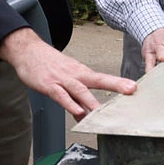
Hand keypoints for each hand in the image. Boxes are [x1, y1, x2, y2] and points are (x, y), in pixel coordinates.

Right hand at [0, 27, 136, 118]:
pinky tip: (78, 111)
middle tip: (131, 91)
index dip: (120, 83)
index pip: (104, 78)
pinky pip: (61, 96)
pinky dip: (70, 104)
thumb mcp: (67, 78)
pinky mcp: (49, 85)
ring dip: (93, 102)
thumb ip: (77, 97)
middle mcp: (76, 75)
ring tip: (104, 112)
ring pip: (80, 90)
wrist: (28, 51)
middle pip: (99, 80)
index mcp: (82, 73)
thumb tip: (85, 113)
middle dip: (116, 85)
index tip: (135, 88)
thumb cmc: (49, 65)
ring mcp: (62, 80)